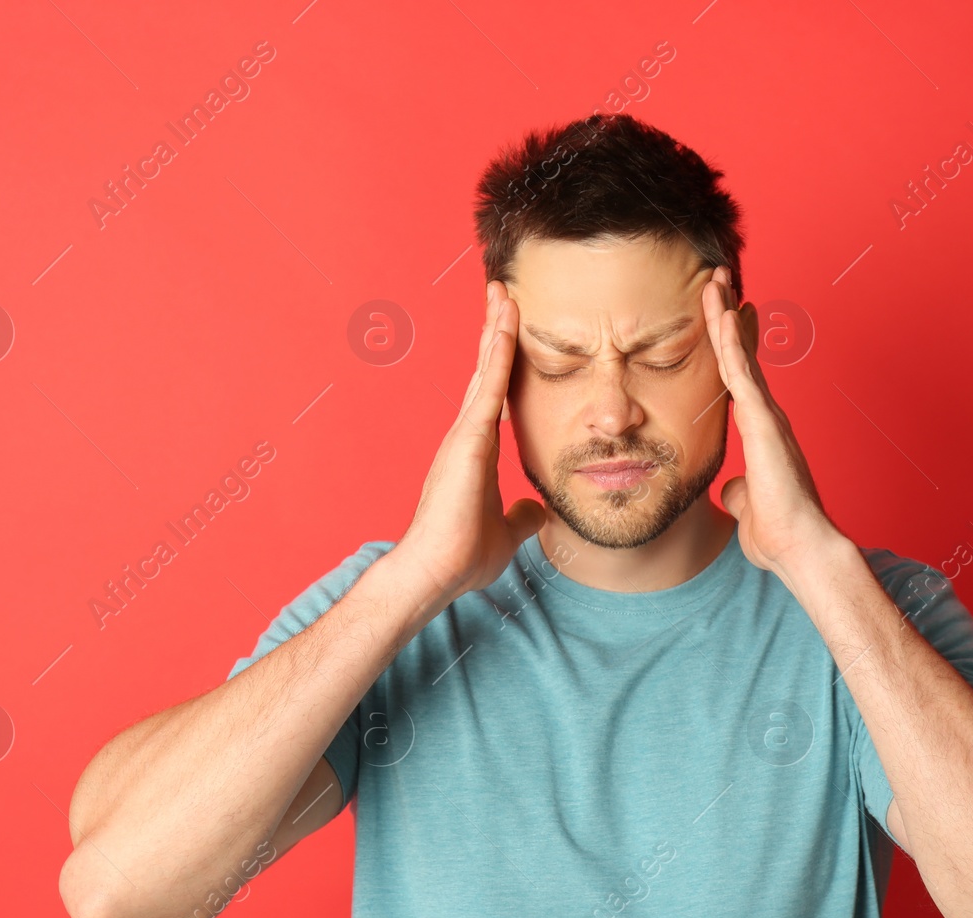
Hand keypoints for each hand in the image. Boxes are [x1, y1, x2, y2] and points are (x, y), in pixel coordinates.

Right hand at [395, 282, 547, 600]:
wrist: (435, 572)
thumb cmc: (461, 556)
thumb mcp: (505, 532)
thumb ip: (521, 516)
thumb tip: (537, 511)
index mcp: (476, 451)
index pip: (493, 395)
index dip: (502, 363)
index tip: (509, 332)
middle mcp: (467, 435)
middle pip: (485, 371)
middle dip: (494, 331)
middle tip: (503, 292)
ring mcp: (464, 434)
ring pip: (485, 369)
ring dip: (496, 329)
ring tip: (505, 291)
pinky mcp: (467, 440)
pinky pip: (488, 386)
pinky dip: (498, 353)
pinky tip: (507, 324)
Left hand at [701, 266, 842, 580]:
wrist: (801, 549)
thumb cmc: (779, 534)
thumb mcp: (748, 507)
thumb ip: (739, 492)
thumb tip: (730, 490)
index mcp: (762, 433)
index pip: (740, 378)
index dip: (730, 346)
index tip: (721, 316)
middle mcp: (768, 417)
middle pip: (742, 355)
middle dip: (727, 316)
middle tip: (715, 280)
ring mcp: (768, 417)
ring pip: (740, 355)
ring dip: (725, 316)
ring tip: (713, 280)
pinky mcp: (765, 423)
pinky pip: (742, 374)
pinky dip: (729, 343)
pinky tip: (720, 315)